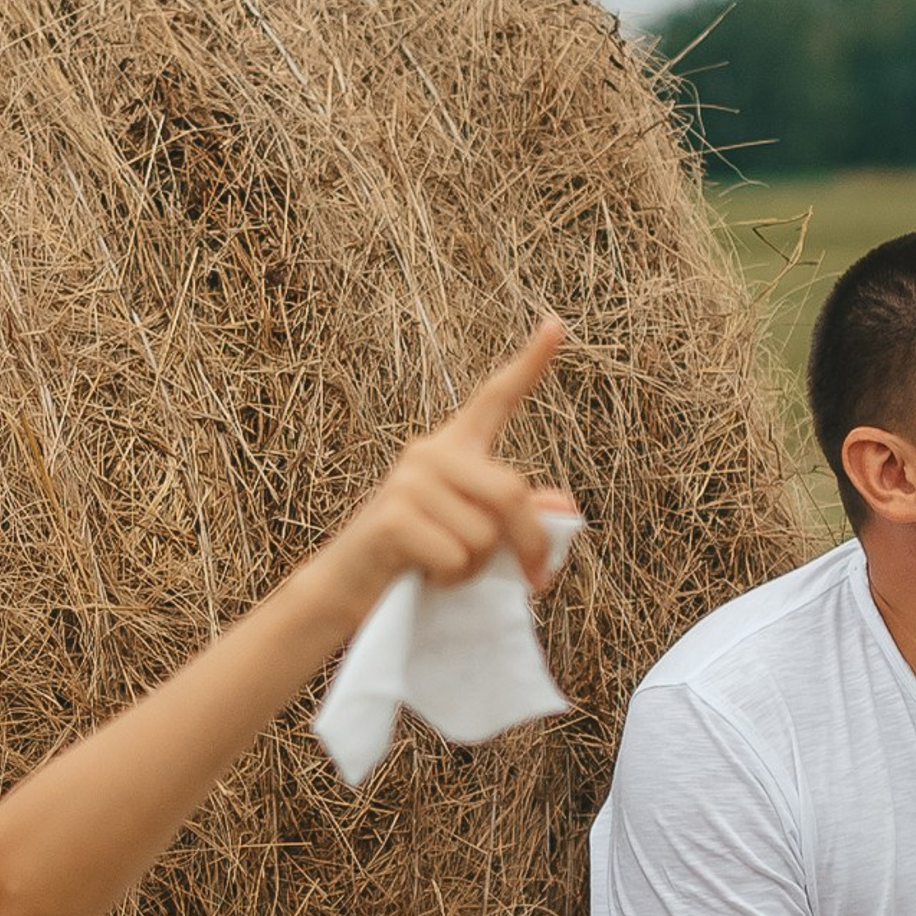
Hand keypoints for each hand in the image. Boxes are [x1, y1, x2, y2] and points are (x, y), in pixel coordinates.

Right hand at [338, 316, 568, 601]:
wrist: (346, 590)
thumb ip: (520, 521)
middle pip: (510, 492)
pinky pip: (456, 557)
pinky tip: (424, 575)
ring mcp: (407, 482)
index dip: (529, 364)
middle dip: (530, 544)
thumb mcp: (477, 539)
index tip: (557, 325)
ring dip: (476, 568)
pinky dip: (451, 580)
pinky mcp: (393, 518)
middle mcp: (429, 453)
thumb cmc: (419, 563)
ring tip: (443, 567)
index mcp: (454, 450)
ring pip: (485, 535)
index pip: (495, 398)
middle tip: (536, 579)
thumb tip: (568, 509)